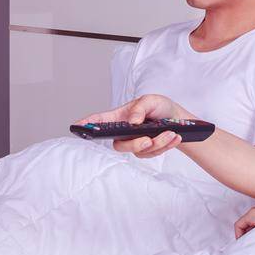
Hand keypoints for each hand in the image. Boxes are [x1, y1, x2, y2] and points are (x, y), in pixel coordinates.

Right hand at [74, 94, 193, 157]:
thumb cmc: (159, 107)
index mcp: (120, 117)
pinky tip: (175, 137)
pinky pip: (153, 154)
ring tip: (171, 133)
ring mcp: (135, 143)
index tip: (77, 126)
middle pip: (120, 145)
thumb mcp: (151, 100)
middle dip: (135, 144)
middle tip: (149, 139)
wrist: (177, 120)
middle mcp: (124, 132)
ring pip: (140, 150)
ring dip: (158, 143)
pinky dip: (166, 145)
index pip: (100, 121)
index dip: (87, 124)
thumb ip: (140, 108)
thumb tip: (132, 121)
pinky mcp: (147, 150)